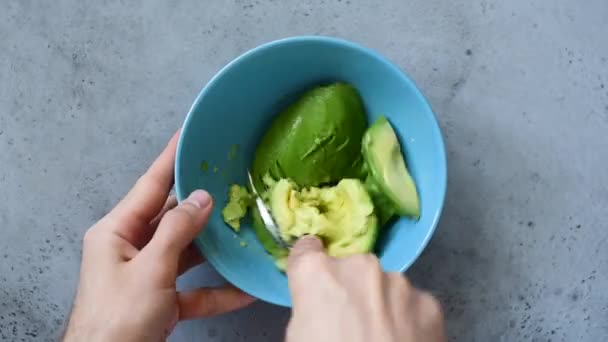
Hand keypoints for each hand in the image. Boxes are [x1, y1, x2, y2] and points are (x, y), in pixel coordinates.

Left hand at [63, 132, 254, 341]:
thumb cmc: (116, 320)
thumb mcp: (150, 269)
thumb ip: (177, 231)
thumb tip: (201, 199)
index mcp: (116, 232)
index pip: (150, 186)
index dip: (171, 159)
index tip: (188, 135)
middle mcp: (129, 248)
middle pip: (170, 218)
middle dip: (201, 204)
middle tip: (228, 182)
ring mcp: (145, 275)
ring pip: (185, 252)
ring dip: (213, 248)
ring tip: (242, 229)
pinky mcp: (159, 301)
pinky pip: (192, 289)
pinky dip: (216, 291)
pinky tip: (242, 289)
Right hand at [286, 236, 445, 341]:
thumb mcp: (297, 338)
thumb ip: (309, 310)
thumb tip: (320, 310)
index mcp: (319, 273)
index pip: (306, 249)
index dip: (308, 268)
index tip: (313, 283)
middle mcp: (360, 266)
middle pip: (351, 269)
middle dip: (351, 290)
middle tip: (350, 325)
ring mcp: (399, 283)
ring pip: (385, 286)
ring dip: (381, 304)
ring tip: (381, 339)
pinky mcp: (430, 304)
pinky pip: (413, 305)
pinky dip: (409, 320)